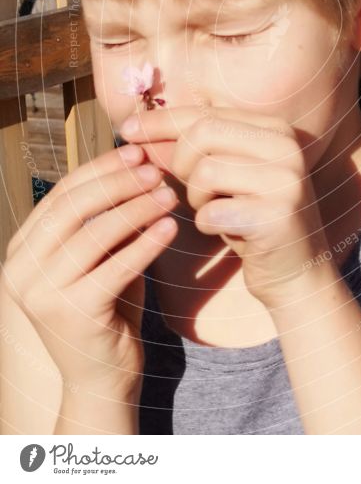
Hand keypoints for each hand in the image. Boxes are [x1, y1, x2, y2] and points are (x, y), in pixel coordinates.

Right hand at [1, 144, 178, 395]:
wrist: (101, 377)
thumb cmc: (105, 306)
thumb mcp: (98, 256)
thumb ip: (103, 217)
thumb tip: (135, 161)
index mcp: (23, 249)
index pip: (62, 194)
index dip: (100, 168)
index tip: (136, 151)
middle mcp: (21, 270)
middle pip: (73, 208)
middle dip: (118, 182)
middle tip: (155, 169)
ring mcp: (42, 294)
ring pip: (94, 234)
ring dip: (137, 208)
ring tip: (169, 195)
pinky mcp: (72, 315)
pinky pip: (116, 268)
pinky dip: (146, 243)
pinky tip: (171, 228)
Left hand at [119, 107, 331, 309]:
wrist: (296, 272)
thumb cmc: (250, 219)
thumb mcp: (221, 176)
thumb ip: (188, 149)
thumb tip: (135, 130)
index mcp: (274, 129)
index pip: (205, 113)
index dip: (161, 121)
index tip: (126, 131)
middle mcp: (286, 146)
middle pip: (202, 134)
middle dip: (180, 163)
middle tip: (189, 189)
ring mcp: (286, 180)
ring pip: (204, 171)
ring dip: (195, 198)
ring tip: (213, 210)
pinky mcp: (279, 216)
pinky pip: (213, 211)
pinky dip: (208, 223)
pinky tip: (226, 229)